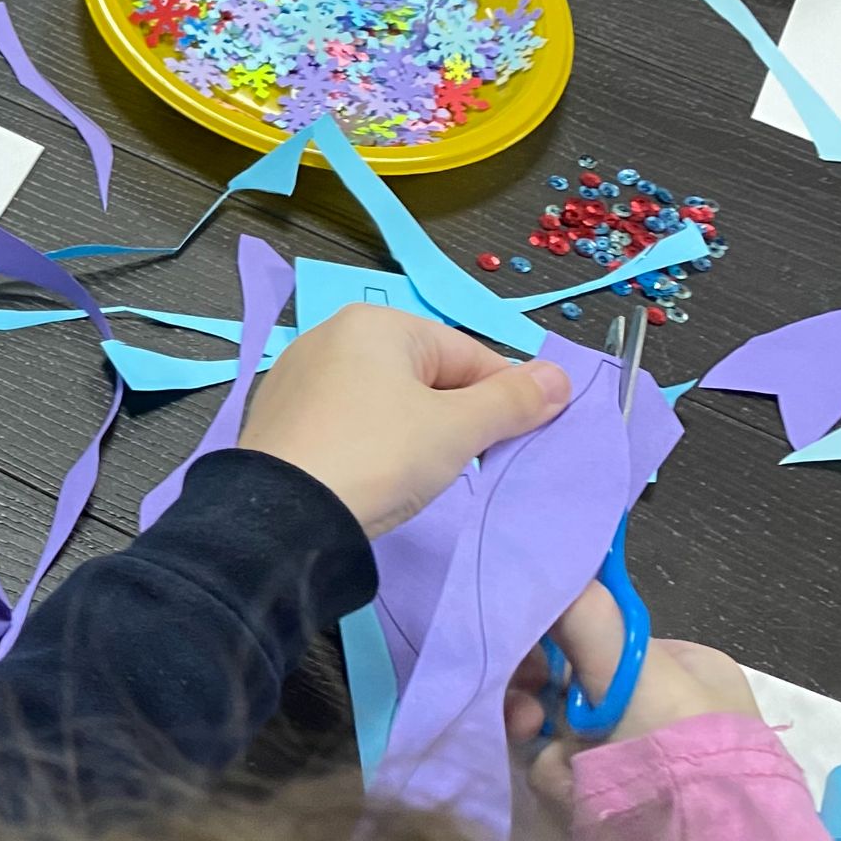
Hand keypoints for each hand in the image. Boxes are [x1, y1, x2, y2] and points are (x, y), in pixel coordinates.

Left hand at [236, 304, 569, 536]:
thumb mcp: (456, 430)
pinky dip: (371, 446)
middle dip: (454, 418)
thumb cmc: (378, 457)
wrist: (281, 517)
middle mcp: (331, 337)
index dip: (502, 398)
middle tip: (463, 464)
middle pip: (426, 375)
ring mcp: (299, 378)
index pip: (467, 353)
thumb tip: (560, 376)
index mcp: (376, 324)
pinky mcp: (281, 419)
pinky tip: (374, 478)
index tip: (517, 440)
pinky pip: (347, 424)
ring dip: (414, 435)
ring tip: (416, 475)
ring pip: (386, 402)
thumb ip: (511, 402)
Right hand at [507, 582, 763, 806]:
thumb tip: (535, 555)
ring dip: (549, 749)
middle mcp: (669, 708)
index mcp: (686, 665)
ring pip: (561, 734)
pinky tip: (572, 796)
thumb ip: (582, 610)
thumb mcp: (628, 665)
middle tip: (526, 721)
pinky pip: (570, 776)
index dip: (556, 647)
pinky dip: (561, 783)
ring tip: (560, 770)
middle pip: (571, 688)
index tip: (531, 667)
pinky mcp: (628, 801)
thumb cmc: (675, 742)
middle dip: (541, 704)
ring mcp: (648, 758)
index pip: (599, 638)